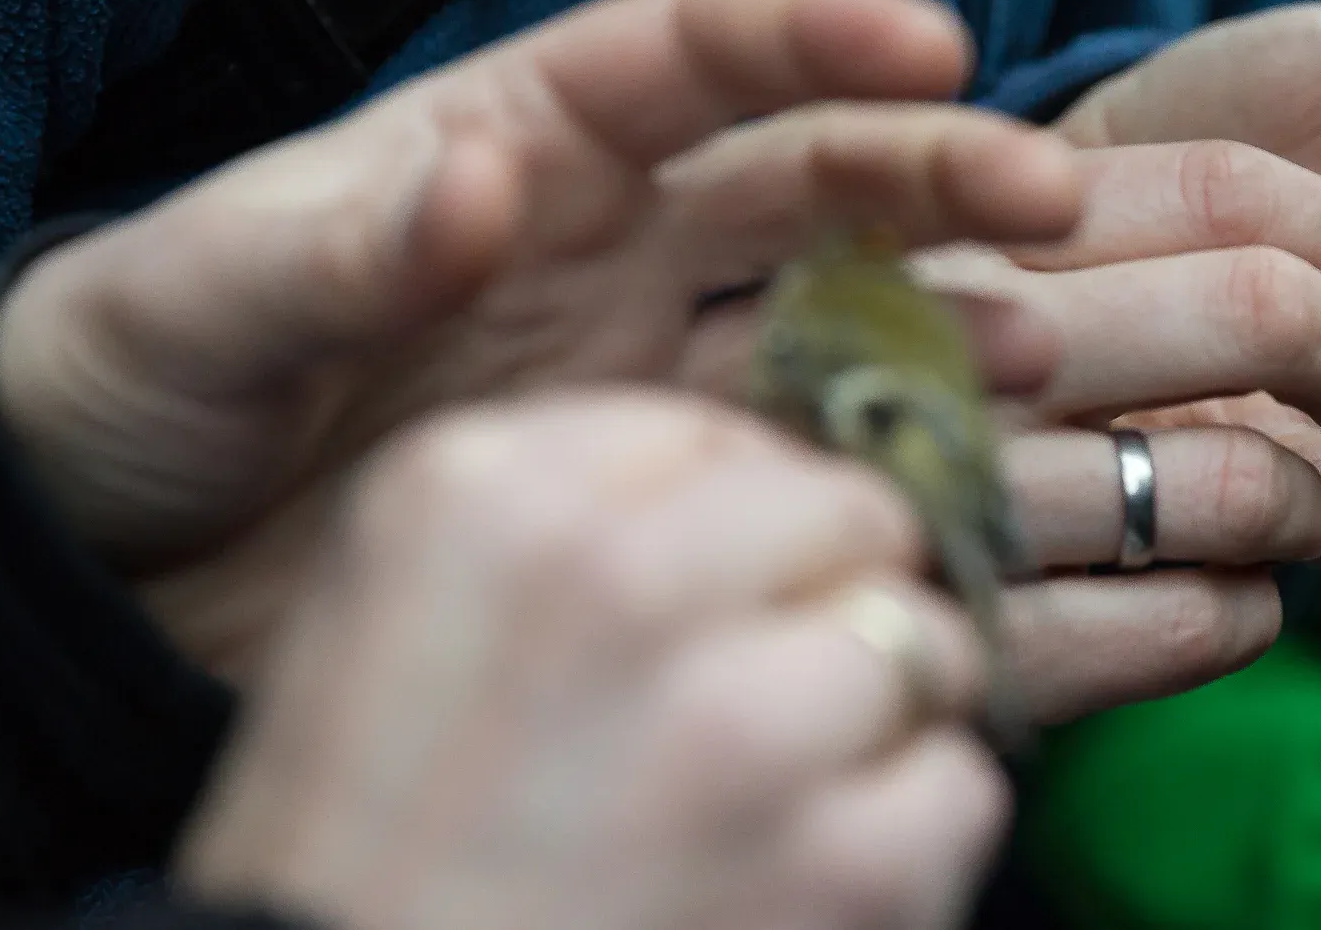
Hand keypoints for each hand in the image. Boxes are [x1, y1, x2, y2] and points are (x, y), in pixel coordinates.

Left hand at [0, 0, 1083, 679]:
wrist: (111, 557)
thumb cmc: (144, 372)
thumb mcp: (209, 297)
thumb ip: (342, 248)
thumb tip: (478, 188)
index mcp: (526, 135)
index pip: (696, 50)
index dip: (817, 27)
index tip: (932, 38)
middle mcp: (616, 237)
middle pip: (809, 170)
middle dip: (940, 164)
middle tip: (1056, 197)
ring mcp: (643, 365)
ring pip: (833, 313)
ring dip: (942, 312)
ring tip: (1038, 348)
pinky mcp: (648, 486)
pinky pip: (790, 459)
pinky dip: (880, 458)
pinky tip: (961, 476)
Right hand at [180, 391, 1003, 929]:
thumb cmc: (365, 868)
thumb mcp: (391, 622)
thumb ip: (566, 517)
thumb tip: (762, 480)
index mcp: (486, 496)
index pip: (719, 436)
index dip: (739, 526)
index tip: (709, 603)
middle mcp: (615, 581)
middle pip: (846, 514)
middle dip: (834, 602)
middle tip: (762, 707)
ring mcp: (740, 723)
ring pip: (920, 640)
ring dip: (877, 727)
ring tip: (771, 809)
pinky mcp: (843, 862)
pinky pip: (955, 785)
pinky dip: (905, 846)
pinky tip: (797, 888)